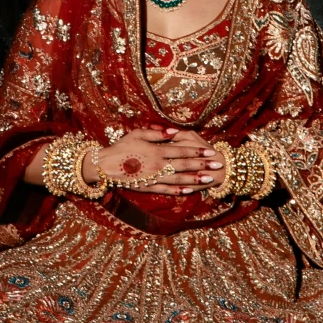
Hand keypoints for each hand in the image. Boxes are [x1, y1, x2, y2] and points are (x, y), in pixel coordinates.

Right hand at [84, 128, 224, 195]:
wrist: (105, 166)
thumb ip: (157, 133)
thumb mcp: (137, 134)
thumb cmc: (121, 147)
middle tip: (217, 165)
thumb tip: (173, 132)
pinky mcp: (148, 187)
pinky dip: (178, 190)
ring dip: (195, 179)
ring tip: (208, 179)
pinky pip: (166, 189)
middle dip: (202, 165)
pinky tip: (188, 190)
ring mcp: (154, 178)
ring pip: (178, 179)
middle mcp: (158, 165)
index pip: (181, 151)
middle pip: (184, 165)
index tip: (210, 152)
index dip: (197, 152)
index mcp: (156, 151)